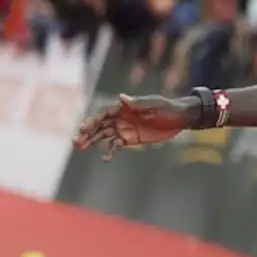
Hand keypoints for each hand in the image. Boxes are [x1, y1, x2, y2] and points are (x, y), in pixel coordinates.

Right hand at [73, 94, 191, 160]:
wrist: (180, 118)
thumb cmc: (168, 107)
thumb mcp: (156, 104)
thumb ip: (139, 102)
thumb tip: (122, 97)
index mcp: (124, 107)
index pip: (104, 113)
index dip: (93, 120)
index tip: (84, 129)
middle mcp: (121, 117)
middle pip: (100, 125)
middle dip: (87, 133)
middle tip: (76, 142)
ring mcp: (124, 128)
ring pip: (104, 135)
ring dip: (92, 141)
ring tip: (80, 148)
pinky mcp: (130, 139)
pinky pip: (115, 145)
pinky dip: (109, 151)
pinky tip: (105, 159)